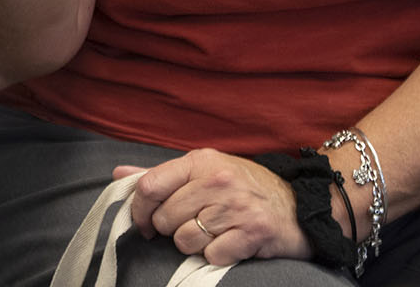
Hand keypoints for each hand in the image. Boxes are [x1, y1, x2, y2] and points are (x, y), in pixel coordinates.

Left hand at [113, 150, 307, 266]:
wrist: (299, 207)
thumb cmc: (245, 189)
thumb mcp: (205, 170)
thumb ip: (162, 175)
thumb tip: (120, 172)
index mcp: (201, 161)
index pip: (150, 185)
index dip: (139, 210)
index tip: (146, 222)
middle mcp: (218, 180)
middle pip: (165, 218)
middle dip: (171, 230)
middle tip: (190, 226)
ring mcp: (236, 207)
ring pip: (185, 240)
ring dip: (194, 244)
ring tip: (212, 233)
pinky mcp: (251, 234)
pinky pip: (211, 256)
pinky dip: (217, 256)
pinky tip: (229, 243)